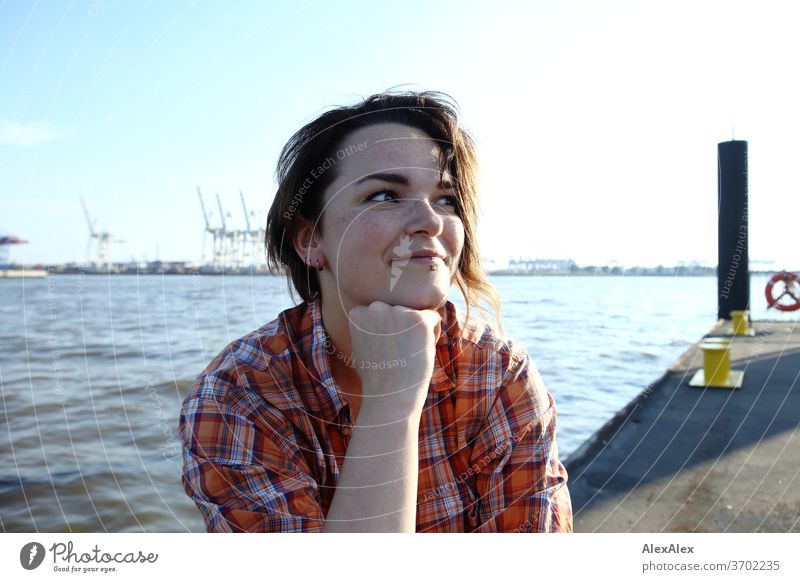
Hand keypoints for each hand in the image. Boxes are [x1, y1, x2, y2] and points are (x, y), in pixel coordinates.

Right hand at [347, 301, 441, 421]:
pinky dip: (432, 334)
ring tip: (409, 354)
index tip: (386, 351)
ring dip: (417, 331)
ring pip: (416, 313)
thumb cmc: (376, 377)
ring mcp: (397, 312)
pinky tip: (422, 351)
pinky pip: (433, 317)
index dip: (387, 332)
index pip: (382, 311)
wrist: (390, 397)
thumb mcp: (360, 348)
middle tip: (399, 354)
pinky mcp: (418, 319)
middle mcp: (375, 308)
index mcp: (358, 314)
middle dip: (402, 328)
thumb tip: (371, 314)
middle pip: (399, 310)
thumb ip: (366, 328)